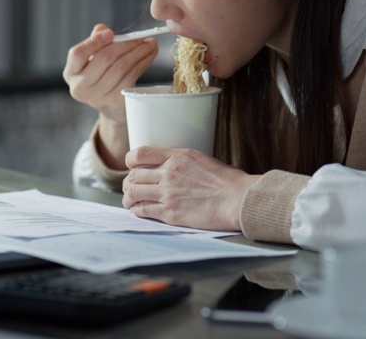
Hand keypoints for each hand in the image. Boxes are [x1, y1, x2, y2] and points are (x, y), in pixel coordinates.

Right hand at [63, 24, 157, 170]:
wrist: (109, 107)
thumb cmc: (100, 75)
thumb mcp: (92, 59)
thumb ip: (96, 42)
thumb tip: (103, 29)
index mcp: (71, 72)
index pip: (78, 54)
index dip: (94, 41)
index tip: (111, 33)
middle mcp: (80, 87)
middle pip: (105, 58)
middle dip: (126, 44)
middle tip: (141, 36)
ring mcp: (97, 97)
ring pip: (122, 67)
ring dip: (139, 52)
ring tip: (150, 43)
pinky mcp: (115, 102)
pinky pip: (131, 76)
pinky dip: (143, 63)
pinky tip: (149, 55)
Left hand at [122, 146, 259, 231]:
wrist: (237, 200)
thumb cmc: (227, 181)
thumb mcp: (201, 159)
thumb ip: (180, 161)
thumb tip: (169, 166)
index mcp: (177, 157)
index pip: (141, 153)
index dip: (130, 160)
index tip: (131, 165)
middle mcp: (168, 173)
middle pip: (134, 175)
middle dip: (129, 182)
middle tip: (130, 187)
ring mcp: (167, 194)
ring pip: (134, 193)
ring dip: (128, 197)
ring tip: (130, 201)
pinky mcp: (170, 213)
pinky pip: (143, 210)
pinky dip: (136, 210)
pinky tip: (138, 211)